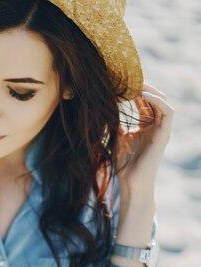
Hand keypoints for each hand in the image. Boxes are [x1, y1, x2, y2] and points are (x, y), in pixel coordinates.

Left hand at [115, 82, 174, 198]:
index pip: (142, 101)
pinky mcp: (165, 135)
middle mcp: (154, 125)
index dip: (134, 90)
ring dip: (151, 90)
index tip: (120, 82)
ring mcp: (161, 130)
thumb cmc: (122, 164)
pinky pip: (169, 112)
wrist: (130, 182)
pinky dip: (158, 101)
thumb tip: (103, 109)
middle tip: (128, 78)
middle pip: (153, 98)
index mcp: (144, 125)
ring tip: (137, 83)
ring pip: (163, 101)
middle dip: (142, 86)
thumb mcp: (115, 138)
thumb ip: (114, 124)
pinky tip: (145, 95)